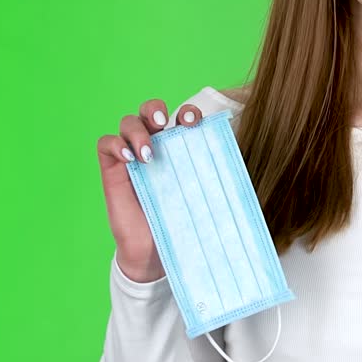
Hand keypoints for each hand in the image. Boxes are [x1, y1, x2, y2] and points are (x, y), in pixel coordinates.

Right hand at [97, 98, 204, 282]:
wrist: (154, 253)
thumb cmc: (181, 221)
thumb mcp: (204, 196)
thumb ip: (220, 178)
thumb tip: (255, 167)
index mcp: (180, 147)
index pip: (181, 117)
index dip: (188, 112)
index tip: (195, 123)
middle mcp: (155, 145)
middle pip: (150, 110)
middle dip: (155, 108)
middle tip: (164, 123)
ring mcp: (131, 156)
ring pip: (128, 122)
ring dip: (137, 130)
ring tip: (147, 154)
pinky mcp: (112, 170)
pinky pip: (105, 143)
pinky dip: (115, 144)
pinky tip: (128, 159)